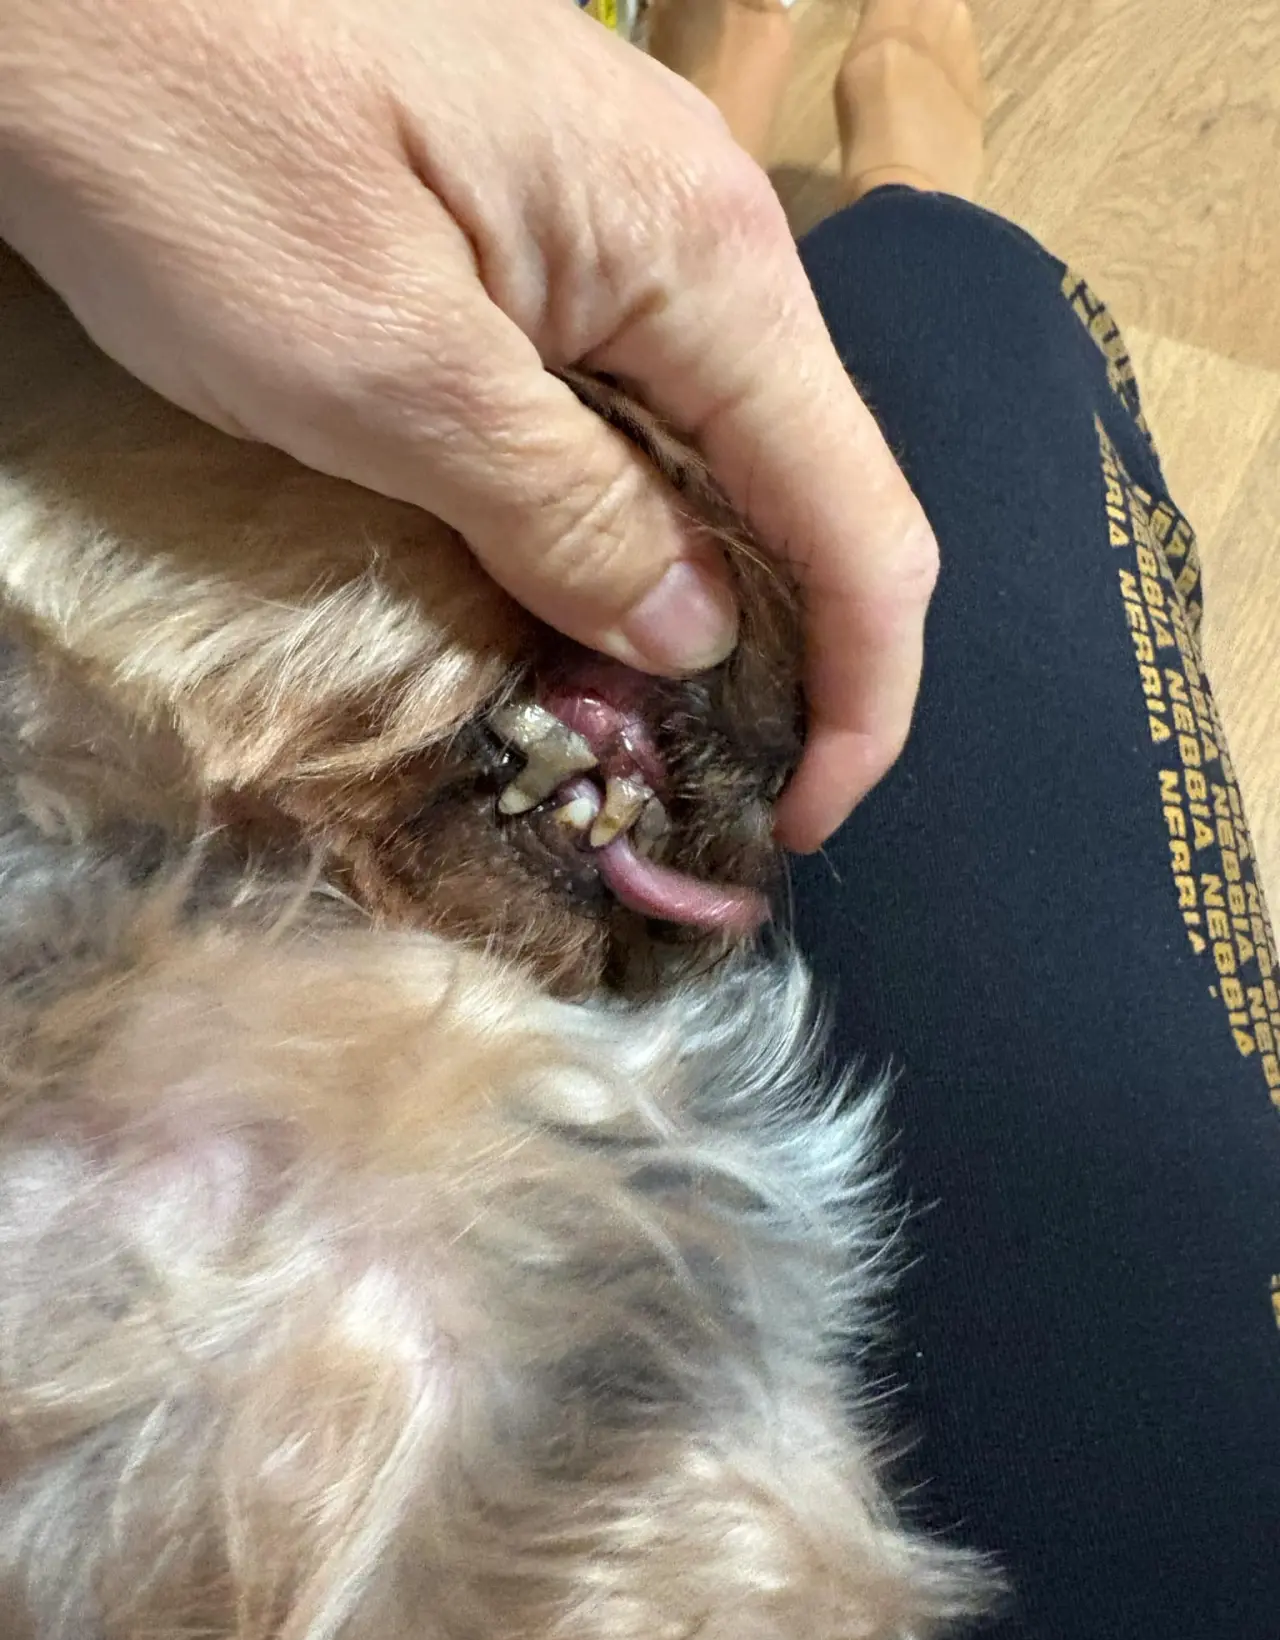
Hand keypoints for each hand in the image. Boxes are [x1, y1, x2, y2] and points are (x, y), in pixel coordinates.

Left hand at [0, 0, 936, 850]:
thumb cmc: (189, 143)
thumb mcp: (377, 370)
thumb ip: (563, 510)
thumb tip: (697, 637)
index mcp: (701, 256)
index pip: (859, 518)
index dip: (858, 695)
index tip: (797, 820)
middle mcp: (701, 232)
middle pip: (809, 491)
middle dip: (779, 663)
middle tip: (685, 788)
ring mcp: (626, 222)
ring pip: (721, 456)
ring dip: (694, 604)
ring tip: (622, 720)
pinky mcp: (548, 231)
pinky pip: (636, 409)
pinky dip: (623, 526)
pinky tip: (567, 593)